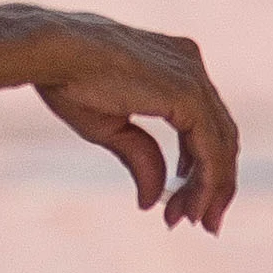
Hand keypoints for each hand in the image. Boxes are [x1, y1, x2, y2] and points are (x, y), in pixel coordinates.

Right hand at [29, 11, 240, 232]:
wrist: (51, 52)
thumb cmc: (68, 78)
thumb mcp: (111, 127)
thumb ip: (141, 156)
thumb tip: (153, 201)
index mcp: (175, 65)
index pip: (204, 125)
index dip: (200, 168)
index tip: (183, 203)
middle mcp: (191, 66)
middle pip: (220, 136)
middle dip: (210, 184)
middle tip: (196, 221)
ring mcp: (193, 77)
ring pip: (221, 145)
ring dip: (210, 189)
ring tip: (192, 220)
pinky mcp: (188, 93)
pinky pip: (211, 147)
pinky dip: (208, 181)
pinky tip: (192, 206)